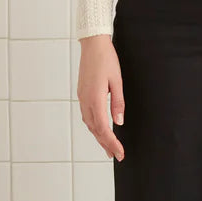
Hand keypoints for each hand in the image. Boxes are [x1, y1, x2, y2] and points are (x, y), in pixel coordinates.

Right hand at [77, 34, 125, 160]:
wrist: (93, 45)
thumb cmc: (106, 60)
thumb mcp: (117, 81)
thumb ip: (118, 103)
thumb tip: (119, 122)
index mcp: (95, 99)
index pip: (103, 128)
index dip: (112, 142)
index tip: (120, 153)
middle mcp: (85, 101)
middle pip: (95, 129)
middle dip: (105, 144)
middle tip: (116, 155)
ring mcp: (82, 98)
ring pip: (89, 123)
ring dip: (99, 136)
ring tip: (109, 147)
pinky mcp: (82, 94)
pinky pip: (87, 115)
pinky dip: (94, 126)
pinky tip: (100, 129)